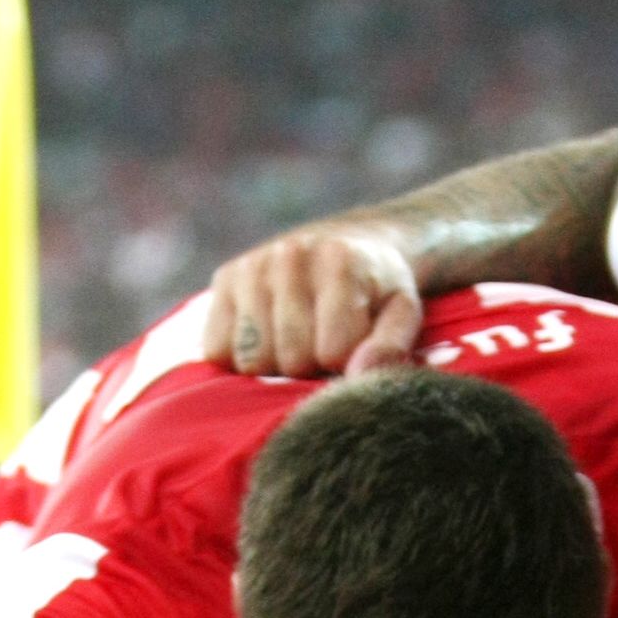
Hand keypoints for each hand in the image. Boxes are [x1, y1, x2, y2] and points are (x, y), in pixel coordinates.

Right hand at [203, 225, 424, 376]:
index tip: (353, 350)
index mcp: (340, 262)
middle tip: (322, 348)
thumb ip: (390, 347)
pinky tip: (265, 340)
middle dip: (310, 368)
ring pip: (251, 360)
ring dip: (274, 367)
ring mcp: (253, 265)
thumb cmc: (375, 292)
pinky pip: (217, 350)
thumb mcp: (400, 314)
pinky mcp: (225, 278)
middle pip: (291, 359)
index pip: (333, 351)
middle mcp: (291, 256)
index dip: (345, 365)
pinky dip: (239, 358)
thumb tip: (361, 374)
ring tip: (296, 345)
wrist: (346, 243)